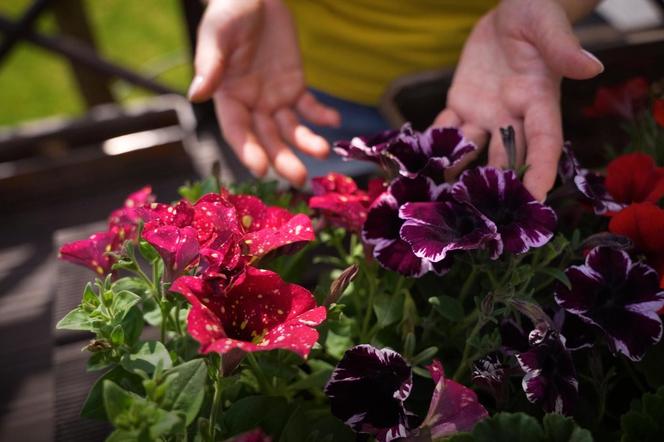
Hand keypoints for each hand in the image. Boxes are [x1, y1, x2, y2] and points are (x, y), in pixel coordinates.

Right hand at [189, 0, 339, 185]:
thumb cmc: (229, 11)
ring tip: (322, 151)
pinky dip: (321, 114)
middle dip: (283, 159)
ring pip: (291, 129)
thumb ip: (210, 65)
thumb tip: (195, 95)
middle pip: (268, 138)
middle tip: (300, 178)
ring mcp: (275, 98)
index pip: (237, 131)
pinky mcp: (295, 86)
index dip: (248, 151)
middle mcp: (252, 105)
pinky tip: (333, 120)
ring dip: (306, 142)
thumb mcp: (216, 35)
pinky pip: (309, 106)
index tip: (260, 169)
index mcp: (228, 97)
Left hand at [434, 0, 602, 200]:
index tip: (536, 198)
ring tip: (445, 197)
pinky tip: (421, 163)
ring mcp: (485, 113)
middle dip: (498, 186)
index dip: (541, 170)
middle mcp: (512, 116)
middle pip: (506, 156)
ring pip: (473, 149)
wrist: (510, 9)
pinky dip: (434, 145)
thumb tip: (592, 67)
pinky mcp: (461, 103)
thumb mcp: (547, 26)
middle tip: (484, 215)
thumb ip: (563, 48)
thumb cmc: (536, 12)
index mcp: (539, 101)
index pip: (544, 142)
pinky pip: (446, 128)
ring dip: (460, 171)